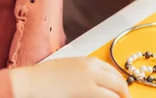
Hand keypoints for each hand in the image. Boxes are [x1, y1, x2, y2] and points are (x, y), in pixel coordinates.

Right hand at [10, 57, 130, 97]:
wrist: (30, 83)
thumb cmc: (43, 78)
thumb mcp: (66, 70)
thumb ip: (82, 74)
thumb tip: (92, 83)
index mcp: (87, 61)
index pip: (112, 70)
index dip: (118, 82)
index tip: (121, 90)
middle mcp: (92, 67)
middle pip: (118, 80)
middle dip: (124, 92)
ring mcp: (91, 79)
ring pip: (116, 90)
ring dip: (120, 97)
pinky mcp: (87, 91)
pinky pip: (108, 97)